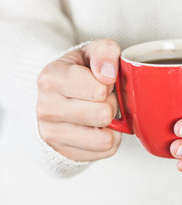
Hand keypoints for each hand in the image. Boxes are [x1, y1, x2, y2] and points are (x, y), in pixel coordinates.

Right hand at [37, 39, 121, 160]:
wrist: (58, 96)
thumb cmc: (81, 73)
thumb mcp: (92, 52)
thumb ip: (105, 52)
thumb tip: (108, 74)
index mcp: (51, 79)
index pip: (100, 90)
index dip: (110, 84)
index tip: (102, 81)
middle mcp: (47, 108)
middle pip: (104, 114)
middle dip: (112, 104)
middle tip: (103, 99)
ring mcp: (53, 134)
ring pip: (105, 139)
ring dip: (112, 125)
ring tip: (100, 113)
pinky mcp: (65, 152)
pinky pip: (106, 151)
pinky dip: (110, 139)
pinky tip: (99, 127)